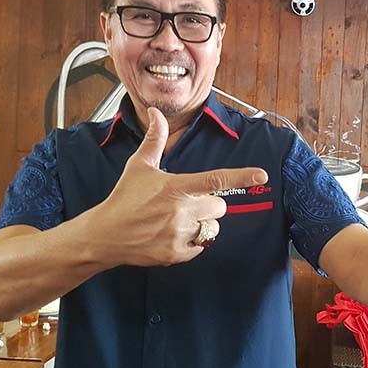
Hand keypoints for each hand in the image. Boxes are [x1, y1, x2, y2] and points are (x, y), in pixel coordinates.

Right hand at [96, 107, 266, 266]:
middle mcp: (181, 210)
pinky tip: (172, 235)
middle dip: (210, 204)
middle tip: (188, 203)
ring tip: (177, 221)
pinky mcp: (177, 253)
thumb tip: (155, 113)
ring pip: (212, 228)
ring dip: (201, 224)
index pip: (216, 179)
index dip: (242, 177)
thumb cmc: (124, 198)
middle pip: (219, 207)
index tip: (261, 175)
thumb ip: (154, 139)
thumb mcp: (139, 166)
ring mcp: (179, 234)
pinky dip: (192, 243)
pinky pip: (200, 247)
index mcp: (176, 187)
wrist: (105, 234)